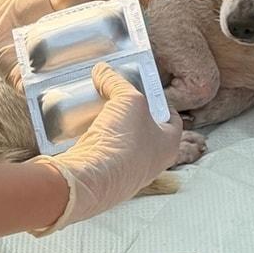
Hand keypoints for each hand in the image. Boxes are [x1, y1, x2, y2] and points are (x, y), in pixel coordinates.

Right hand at [30, 63, 183, 233]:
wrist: (91, 181)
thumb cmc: (123, 144)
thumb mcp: (127, 100)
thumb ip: (117, 82)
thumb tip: (104, 71)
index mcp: (168, 145)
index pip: (171, 117)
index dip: (158, 99)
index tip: (143, 88)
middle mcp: (152, 163)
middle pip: (144, 129)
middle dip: (129, 112)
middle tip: (115, 96)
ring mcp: (128, 174)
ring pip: (122, 143)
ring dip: (111, 128)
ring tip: (97, 111)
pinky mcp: (105, 179)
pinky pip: (102, 155)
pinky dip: (95, 142)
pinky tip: (82, 131)